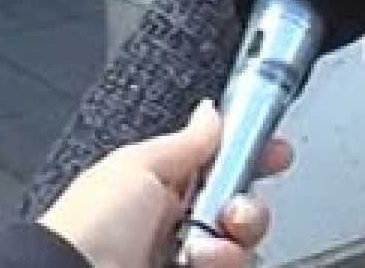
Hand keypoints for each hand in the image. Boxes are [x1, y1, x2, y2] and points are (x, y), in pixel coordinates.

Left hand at [38, 100, 294, 267]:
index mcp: (161, 187)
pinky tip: (200, 261)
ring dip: (234, 241)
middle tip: (231, 212)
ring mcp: (186, 258)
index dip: (252, 156)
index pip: (222, 165)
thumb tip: (212, 112)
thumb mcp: (138, 165)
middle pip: (242, 207)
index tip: (275, 153)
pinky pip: (233, 267)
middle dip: (248, 206)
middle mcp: (176, 225)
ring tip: (202, 249)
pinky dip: (225, 262)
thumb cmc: (89, 225)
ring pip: (242, 244)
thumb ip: (186, 140)